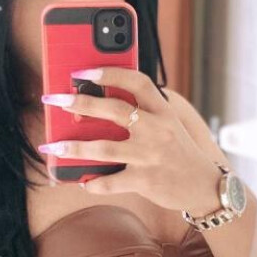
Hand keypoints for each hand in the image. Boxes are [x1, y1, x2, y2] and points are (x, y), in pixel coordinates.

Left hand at [39, 65, 219, 212]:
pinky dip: (92, 183)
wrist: (204, 186)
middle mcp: (157, 129)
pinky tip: (81, 181)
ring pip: (104, 148)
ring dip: (73, 147)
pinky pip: (110, 182)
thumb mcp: (167, 125)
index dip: (109, 73)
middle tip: (55, 99)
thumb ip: (141, 113)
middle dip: (80, 102)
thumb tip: (96, 104)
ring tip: (52, 146)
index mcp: (162, 110)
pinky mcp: (146, 180)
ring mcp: (150, 156)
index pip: (137, 81)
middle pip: (114, 110)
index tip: (83, 71)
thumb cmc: (177, 151)